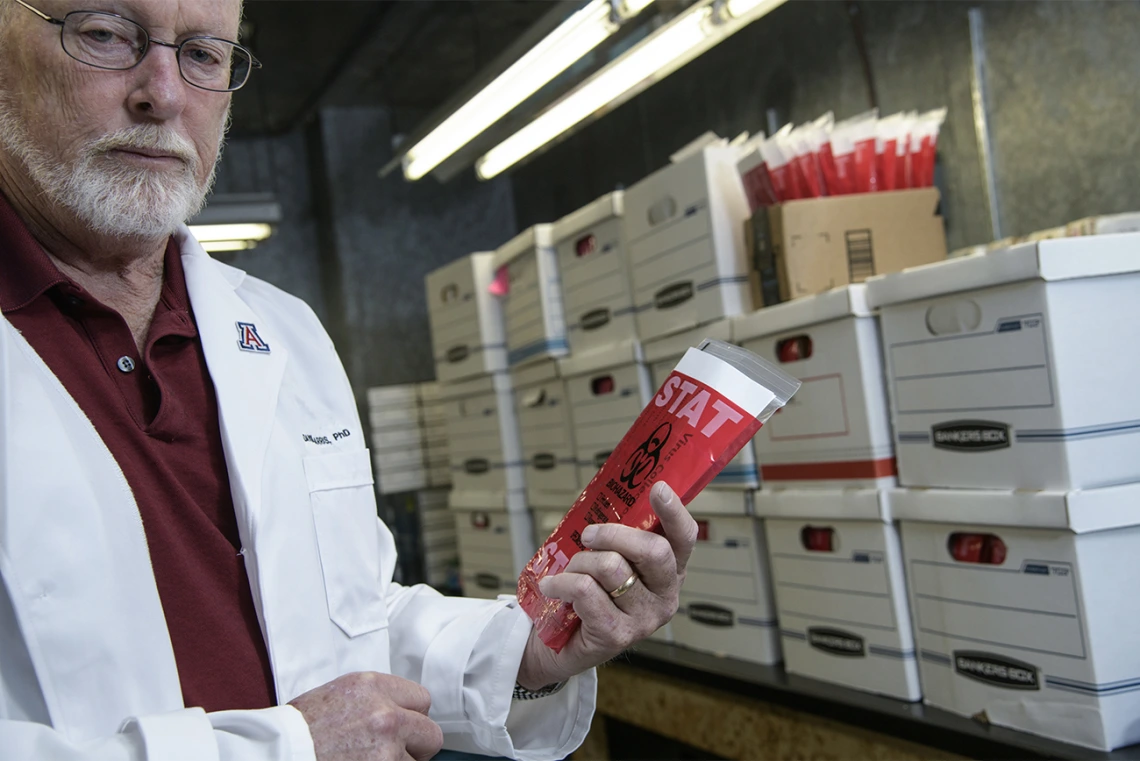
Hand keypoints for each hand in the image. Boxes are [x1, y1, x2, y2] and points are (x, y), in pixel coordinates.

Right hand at [288, 672, 443, 760]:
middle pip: (430, 733)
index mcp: (373, 686)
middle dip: (415, 746)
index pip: (422, 699)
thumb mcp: (339, 694)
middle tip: (394, 752)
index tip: (404, 727)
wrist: (276, 750)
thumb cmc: (300, 727)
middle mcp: (385, 714)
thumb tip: (402, 711)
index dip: (413, 717)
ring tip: (367, 760)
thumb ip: (375, 699)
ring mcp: (386, 748)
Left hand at [517, 481, 697, 689]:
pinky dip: (561, 582)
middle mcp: (666, 597)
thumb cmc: (588, 594)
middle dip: (613, 534)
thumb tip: (605, 499)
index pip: (684, 538)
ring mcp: (644, 619)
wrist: (557, 645)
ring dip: (580, 561)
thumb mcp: (609, 560)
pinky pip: (585, 590)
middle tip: (588, 535)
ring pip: (611, 567)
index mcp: (670, 572)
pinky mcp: (616, 635)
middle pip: (653, 550)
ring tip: (568, 570)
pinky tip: (552, 587)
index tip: (659, 488)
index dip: (675, 512)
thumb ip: (616, 537)